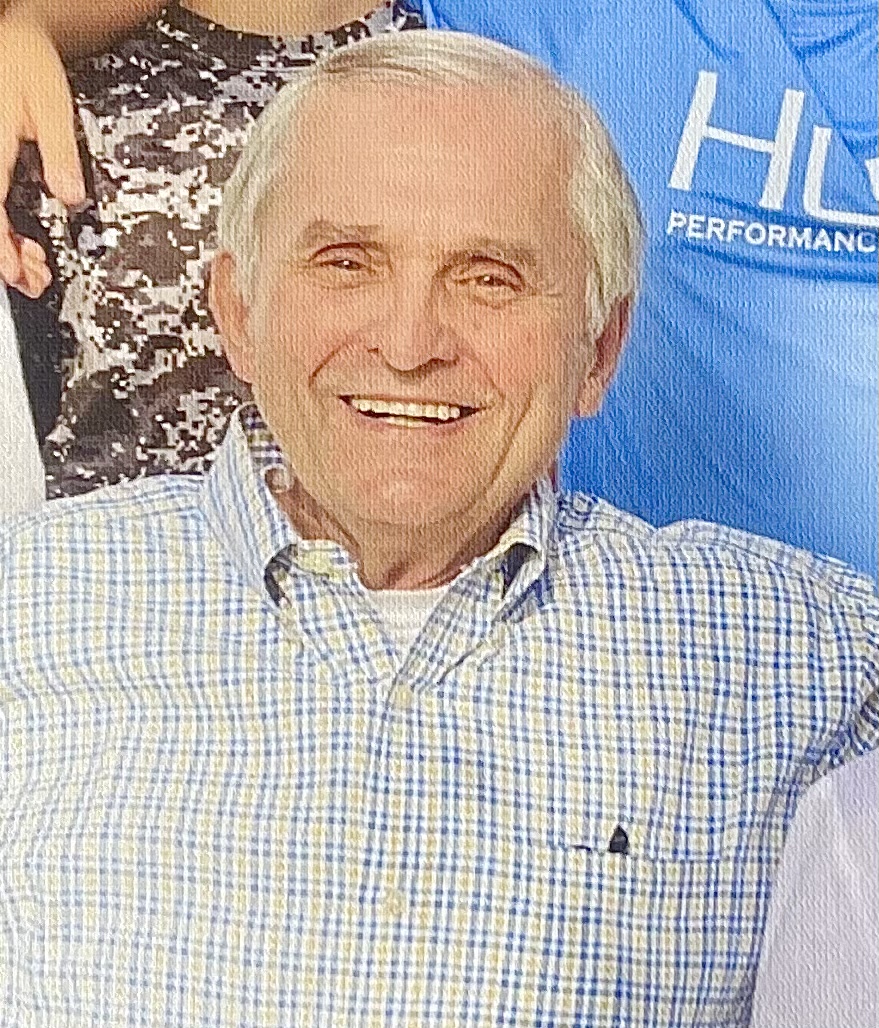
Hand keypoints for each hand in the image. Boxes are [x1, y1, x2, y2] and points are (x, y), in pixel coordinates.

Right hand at [0, 14, 84, 295]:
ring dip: (6, 249)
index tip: (14, 271)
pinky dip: (5, 233)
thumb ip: (60, 154)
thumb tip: (70, 196)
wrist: (14, 40)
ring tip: (35, 270)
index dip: (0, 247)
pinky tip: (27, 248)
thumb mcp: (52, 108)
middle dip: (5, 258)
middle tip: (34, 281)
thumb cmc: (27, 65)